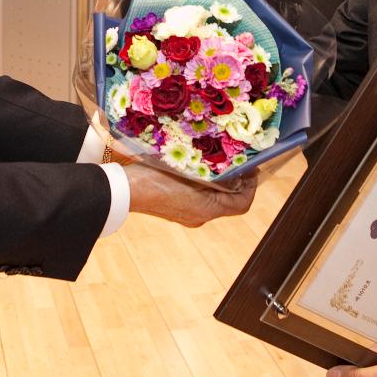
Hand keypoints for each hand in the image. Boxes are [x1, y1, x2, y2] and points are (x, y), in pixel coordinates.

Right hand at [125, 165, 255, 226]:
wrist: (124, 190)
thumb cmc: (155, 178)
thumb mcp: (188, 169)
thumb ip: (212, 169)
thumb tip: (232, 163)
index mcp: (207, 209)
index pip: (242, 204)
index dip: (251, 186)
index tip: (252, 167)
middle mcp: (200, 216)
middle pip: (228, 202)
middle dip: (236, 181)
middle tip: (236, 160)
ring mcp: (187, 216)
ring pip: (213, 200)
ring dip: (219, 183)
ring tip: (217, 160)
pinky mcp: (176, 211)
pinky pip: (198, 199)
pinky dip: (204, 186)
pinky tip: (196, 168)